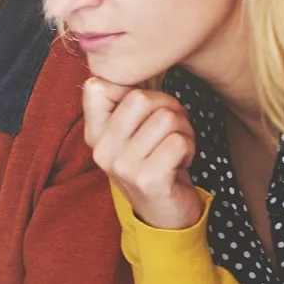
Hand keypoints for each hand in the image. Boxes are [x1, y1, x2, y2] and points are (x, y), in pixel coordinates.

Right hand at [82, 77, 204, 229]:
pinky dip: (189, 148)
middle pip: (141, 97)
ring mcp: (122, 165)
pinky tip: (181, 162)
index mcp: (94, 133)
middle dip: (168, 107)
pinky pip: (179, 141)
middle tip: (171, 128)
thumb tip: (125, 69)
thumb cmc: (152, 163)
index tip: (143, 110)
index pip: (96, 86)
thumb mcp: (129, 135)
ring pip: (166, 118)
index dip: (131, 89)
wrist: (163, 215)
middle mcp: (101, 148)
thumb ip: (124, 105)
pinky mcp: (147, 178)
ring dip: (183, 131)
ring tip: (176, 147)